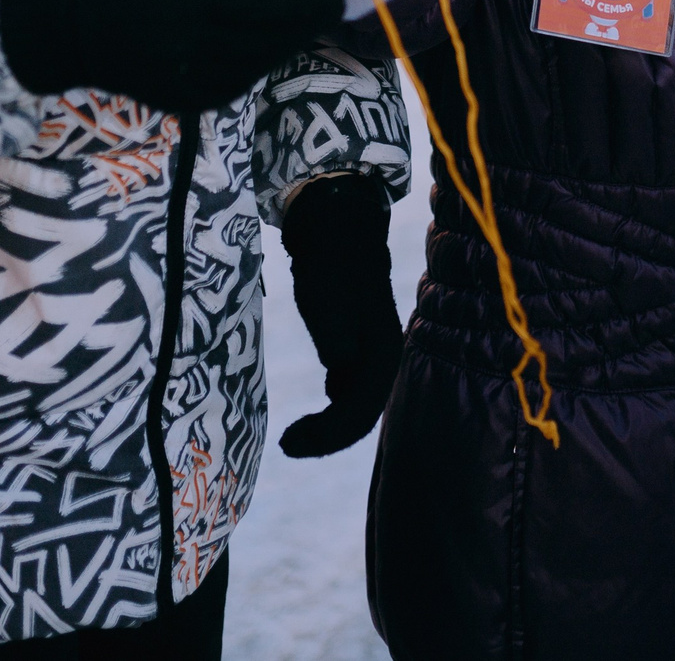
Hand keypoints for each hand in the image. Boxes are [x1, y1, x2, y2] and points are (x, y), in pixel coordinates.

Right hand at [0, 0, 344, 114]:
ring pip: (259, 65)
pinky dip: (257, 64)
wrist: (66, 21)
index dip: (311, 0)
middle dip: (308, 23)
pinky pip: (237, 84)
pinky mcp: (179, 102)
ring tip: (302, 23)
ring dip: (286, 44)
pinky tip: (263, 46)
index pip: (271, 4)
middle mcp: (188, 41)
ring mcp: (184, 78)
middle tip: (331, 6)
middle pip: (272, 39)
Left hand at [278, 173, 404, 456]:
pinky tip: (321, 404)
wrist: (338, 232)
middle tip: (288, 443)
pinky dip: (334, 406)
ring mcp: (374, 354)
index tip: (290, 440)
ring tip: (296, 435)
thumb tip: (339, 378)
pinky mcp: (360, 349)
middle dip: (327, 436)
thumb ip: (338, 344)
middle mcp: (385, 359)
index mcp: (385, 352)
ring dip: (330, 425)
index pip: (361, 413)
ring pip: (358, 405)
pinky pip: (352, 390)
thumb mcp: (329, 303)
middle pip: (362, 415)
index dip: (327, 435)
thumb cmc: (331, 265)